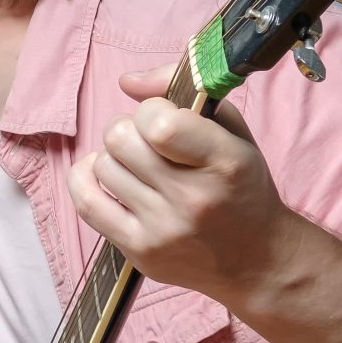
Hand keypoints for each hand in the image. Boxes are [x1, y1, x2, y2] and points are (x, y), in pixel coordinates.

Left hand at [69, 70, 306, 308]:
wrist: (255, 260)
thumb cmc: (240, 187)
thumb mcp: (231, 133)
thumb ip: (183, 92)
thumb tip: (126, 81)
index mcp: (225, 163)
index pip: (159, 124)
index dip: (152, 111)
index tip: (164, 119)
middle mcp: (194, 199)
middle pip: (120, 140)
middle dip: (130, 130)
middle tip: (148, 143)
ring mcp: (164, 229)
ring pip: (103, 166)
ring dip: (115, 158)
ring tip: (139, 166)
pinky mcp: (140, 250)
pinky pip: (86, 202)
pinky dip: (86, 179)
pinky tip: (107, 175)